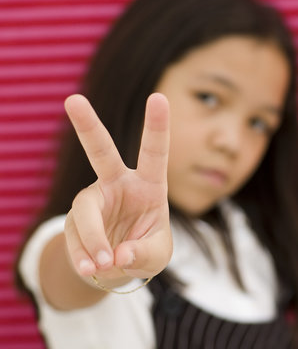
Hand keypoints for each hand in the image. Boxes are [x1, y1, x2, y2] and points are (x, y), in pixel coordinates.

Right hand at [63, 93, 171, 281]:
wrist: (119, 265)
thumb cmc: (146, 250)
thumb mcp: (156, 256)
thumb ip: (143, 254)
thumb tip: (117, 255)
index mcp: (149, 185)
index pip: (155, 152)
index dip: (157, 126)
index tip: (159, 96)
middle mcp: (118, 185)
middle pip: (101, 152)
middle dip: (88, 126)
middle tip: (73, 100)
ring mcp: (93, 201)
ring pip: (85, 212)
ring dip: (93, 240)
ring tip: (104, 264)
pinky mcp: (74, 220)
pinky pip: (75, 238)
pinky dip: (83, 256)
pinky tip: (92, 268)